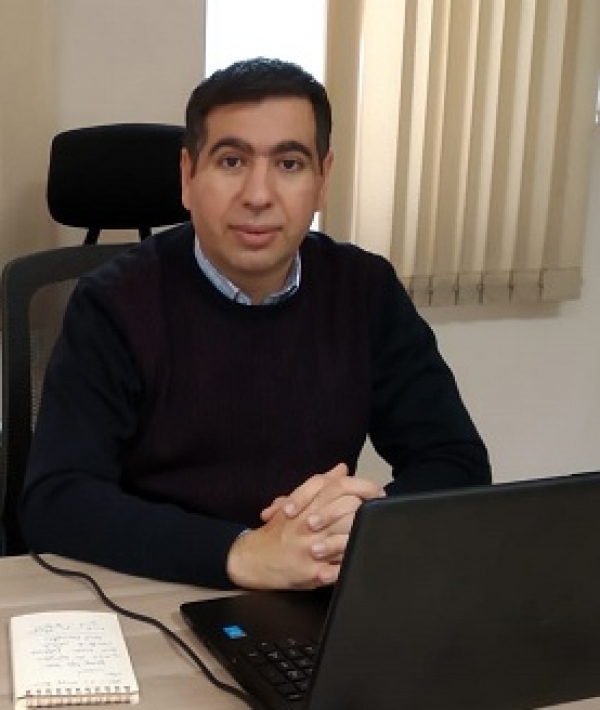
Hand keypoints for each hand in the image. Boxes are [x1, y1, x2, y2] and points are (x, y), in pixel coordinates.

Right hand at [227, 464, 384, 588]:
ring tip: (369, 537)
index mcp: (306, 505)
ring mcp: (309, 549)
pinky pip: (337, 570)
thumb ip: (321, 485)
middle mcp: (307, 525)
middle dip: (364, 512)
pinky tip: (356, 562)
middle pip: (347, 510)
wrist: (251, 559)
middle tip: (375, 515)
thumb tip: (342, 468)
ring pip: (345, 540)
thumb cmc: (278, 531)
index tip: (378, 493)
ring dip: (359, 538)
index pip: (338, 487)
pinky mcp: (310, 573)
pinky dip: (348, 566)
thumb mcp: (296, 501)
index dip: (364, 488)